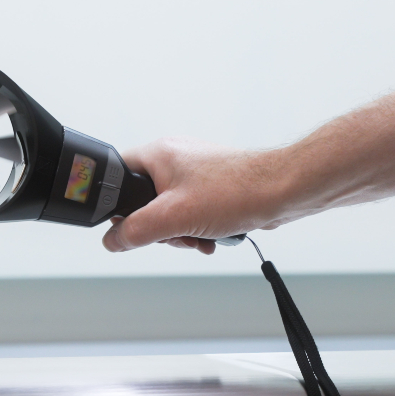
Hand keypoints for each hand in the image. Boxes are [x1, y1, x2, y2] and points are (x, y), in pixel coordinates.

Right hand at [101, 137, 287, 253]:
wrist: (282, 191)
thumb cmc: (236, 191)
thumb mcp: (174, 217)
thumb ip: (136, 230)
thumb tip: (112, 240)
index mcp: (158, 155)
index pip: (118, 177)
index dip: (119, 206)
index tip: (132, 226)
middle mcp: (174, 159)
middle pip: (144, 201)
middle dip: (160, 227)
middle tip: (176, 234)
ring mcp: (194, 173)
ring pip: (169, 210)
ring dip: (181, 231)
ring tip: (199, 237)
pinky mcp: (211, 186)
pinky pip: (191, 211)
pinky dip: (197, 227)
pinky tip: (211, 236)